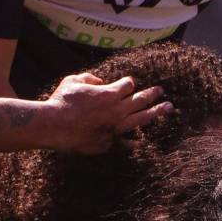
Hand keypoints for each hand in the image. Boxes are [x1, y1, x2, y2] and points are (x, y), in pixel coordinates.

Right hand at [42, 72, 169, 153]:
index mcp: (109, 93)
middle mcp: (117, 110)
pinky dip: (134, 142)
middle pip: (140, 100)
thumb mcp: (73, 81)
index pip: (128, 84)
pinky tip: (141, 141)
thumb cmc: (61, 102)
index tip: (127, 83)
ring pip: (141, 119)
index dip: (128, 83)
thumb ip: (88, 78)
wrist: (53, 126)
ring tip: (168, 108)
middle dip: (152, 94)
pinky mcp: (109, 143)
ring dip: (156, 112)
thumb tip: (98, 81)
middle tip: (161, 91)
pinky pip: (127, 142)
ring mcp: (115, 128)